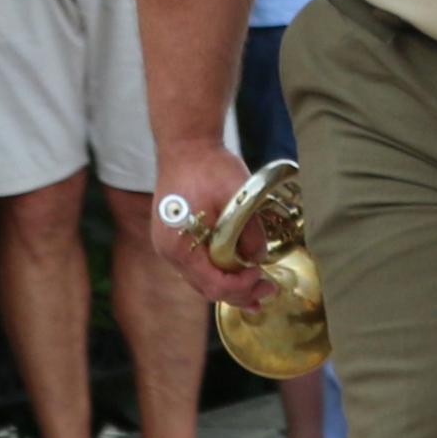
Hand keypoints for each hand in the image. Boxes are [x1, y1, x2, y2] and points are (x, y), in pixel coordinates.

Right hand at [146, 143, 282, 309]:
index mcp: (180, 246)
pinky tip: (236, 272)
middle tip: (267, 291)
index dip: (241, 287)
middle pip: (206, 288)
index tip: (263, 278)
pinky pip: (197, 266)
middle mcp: (169, 252)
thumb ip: (249, 235)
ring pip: (201, 279)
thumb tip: (258, 259)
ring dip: (229, 286)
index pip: (213, 284)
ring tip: (256, 291)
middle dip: (239, 293)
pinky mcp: (175, 238)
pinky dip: (218, 272)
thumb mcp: (238, 201)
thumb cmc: (209, 167)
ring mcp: (169, 246)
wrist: (187, 144)